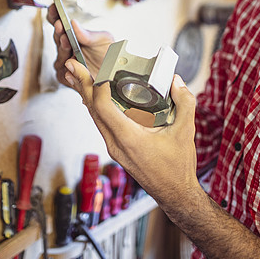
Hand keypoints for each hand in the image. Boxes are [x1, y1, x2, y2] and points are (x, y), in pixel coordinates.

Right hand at [46, 4, 113, 84]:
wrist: (116, 76)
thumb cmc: (108, 56)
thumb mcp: (104, 40)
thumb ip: (89, 34)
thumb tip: (73, 24)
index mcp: (73, 36)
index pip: (59, 23)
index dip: (55, 15)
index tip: (54, 7)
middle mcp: (66, 48)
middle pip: (56, 37)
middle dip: (58, 31)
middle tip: (60, 25)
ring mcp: (64, 62)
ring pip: (59, 54)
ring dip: (62, 47)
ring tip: (67, 40)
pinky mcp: (65, 77)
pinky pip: (62, 71)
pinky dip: (66, 66)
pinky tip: (71, 61)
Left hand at [64, 57, 200, 205]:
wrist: (175, 194)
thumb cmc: (178, 167)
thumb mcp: (186, 131)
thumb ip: (184, 103)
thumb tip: (177, 81)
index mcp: (129, 138)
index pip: (104, 108)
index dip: (98, 86)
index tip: (100, 69)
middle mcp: (116, 143)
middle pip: (93, 110)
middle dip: (82, 85)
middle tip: (72, 64)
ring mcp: (114, 148)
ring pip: (94, 117)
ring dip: (86, 95)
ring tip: (76, 76)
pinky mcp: (117, 149)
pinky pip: (101, 124)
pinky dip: (96, 107)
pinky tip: (93, 97)